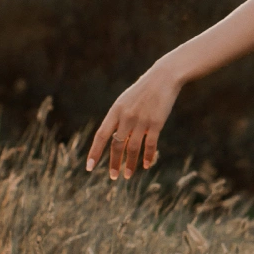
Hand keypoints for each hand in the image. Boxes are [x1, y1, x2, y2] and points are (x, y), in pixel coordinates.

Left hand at [86, 62, 181, 179]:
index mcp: (116, 110)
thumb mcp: (125, 101)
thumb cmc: (143, 90)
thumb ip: (118, 119)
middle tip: (113, 176)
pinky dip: (147, 156)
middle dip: (114, 163)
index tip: (89, 168)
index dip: (94, 152)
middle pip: (116, 145)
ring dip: (130, 164)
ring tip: (128, 176)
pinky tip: (146, 165)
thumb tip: (112, 139)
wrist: (164, 77)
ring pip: (132, 148)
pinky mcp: (156, 123)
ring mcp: (142, 120)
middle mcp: (127, 116)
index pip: (101, 135)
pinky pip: (150, 144)